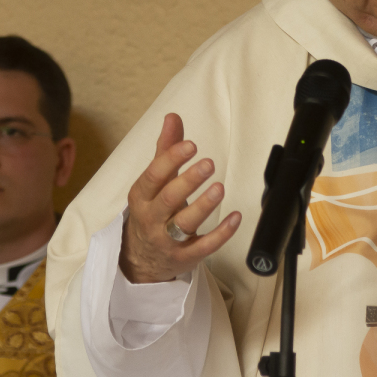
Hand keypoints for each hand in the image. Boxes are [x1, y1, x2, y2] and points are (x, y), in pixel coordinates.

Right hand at [119, 113, 240, 282]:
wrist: (141, 258)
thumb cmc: (151, 211)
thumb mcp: (153, 182)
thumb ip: (166, 149)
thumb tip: (172, 117)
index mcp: (141, 196)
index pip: (153, 176)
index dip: (171, 159)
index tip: (190, 145)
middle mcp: (152, 218)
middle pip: (169, 199)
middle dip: (189, 181)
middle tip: (209, 164)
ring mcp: (167, 240)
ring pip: (185, 223)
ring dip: (204, 205)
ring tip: (219, 188)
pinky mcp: (184, 257)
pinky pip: (204, 246)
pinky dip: (221, 233)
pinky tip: (236, 217)